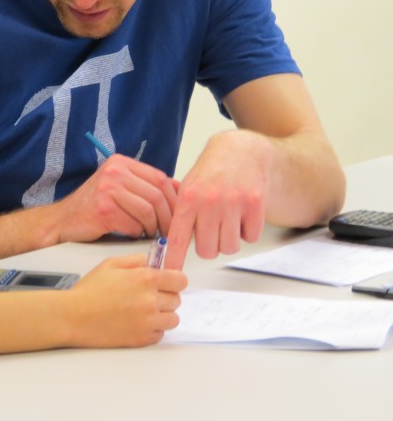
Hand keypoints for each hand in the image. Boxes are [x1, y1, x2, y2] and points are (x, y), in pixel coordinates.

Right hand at [55, 154, 177, 241]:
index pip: (160, 178)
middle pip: (157, 194)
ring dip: (154, 227)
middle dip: (168, 217)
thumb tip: (180, 192)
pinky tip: (134, 234)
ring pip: (148, 211)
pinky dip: (138, 233)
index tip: (179, 214)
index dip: (174, 199)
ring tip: (151, 234)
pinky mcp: (103, 209)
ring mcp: (107, 189)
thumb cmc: (93, 206)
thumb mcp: (119, 187)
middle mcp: (114, 172)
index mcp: (120, 162)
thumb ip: (144, 186)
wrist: (63, 220)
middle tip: (171, 231)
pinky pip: (134, 224)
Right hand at [67, 255, 186, 346]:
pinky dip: (152, 329)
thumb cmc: (89, 291)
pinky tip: (136, 322)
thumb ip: (135, 260)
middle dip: (165, 297)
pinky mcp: (142, 339)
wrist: (74, 316)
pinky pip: (160, 334)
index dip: (174, 280)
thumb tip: (150, 263)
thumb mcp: (110, 264)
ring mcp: (148, 322)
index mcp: (145, 279)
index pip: (180, 280)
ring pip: (173, 319)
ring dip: (162, 315)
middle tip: (147, 297)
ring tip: (144, 311)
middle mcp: (150, 301)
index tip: (169, 283)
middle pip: (177, 300)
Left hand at [164, 130, 269, 270]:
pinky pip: (250, 237)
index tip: (169, 274)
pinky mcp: (255, 205)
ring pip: (229, 247)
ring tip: (227, 220)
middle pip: (207, 250)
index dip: (173, 259)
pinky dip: (247, 231)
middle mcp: (209, 202)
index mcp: (188, 199)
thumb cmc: (212, 172)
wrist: (241, 151)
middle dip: (209, 246)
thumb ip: (182, 214)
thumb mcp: (188, 187)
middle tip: (212, 231)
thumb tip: (170, 244)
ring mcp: (233, 203)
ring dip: (228, 240)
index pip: (178, 238)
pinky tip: (242, 214)